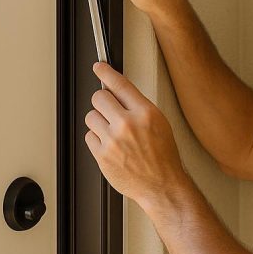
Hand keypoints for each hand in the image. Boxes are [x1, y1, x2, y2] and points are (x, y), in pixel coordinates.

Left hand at [84, 61, 189, 210]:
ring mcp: (112, 140)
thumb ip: (138, 107)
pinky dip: (97, 140)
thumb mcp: (160, 124)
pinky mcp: (102, 155)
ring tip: (113, 133)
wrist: (162, 186)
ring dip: (99, 122)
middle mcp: (127, 124)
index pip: (120, 84)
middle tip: (109, 111)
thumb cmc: (163, 157)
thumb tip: (119, 93)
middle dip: (103, 102)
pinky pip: (89, 136)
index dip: (106, 72)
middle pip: (99, 97)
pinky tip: (110, 146)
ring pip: (91, 116)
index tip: (99, 67)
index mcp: (145, 113)